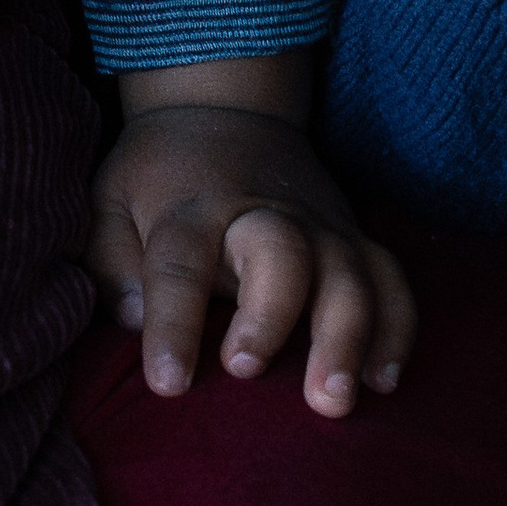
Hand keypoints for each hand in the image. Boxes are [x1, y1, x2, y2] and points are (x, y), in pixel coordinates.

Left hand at [91, 69, 413, 414]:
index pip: (179, 263)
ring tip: (335, 400)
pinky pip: (390, 278)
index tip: (167, 384)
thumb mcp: (110, 197)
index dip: (172, 323)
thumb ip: (110, 258)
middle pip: (278, 253)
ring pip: (347, 271)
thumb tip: (130, 319)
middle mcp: (259, 212)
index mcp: (191, 208)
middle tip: (250, 372)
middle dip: (270, 315)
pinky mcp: (353, 235)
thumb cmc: (159, 174)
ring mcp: (316, 222)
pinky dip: (396, 327)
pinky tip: (385, 381)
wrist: (225, 106)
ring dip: (347, 334)